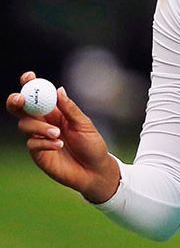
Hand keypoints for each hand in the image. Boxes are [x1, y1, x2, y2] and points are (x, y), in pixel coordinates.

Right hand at [6, 70, 120, 202]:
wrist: (95, 171)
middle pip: (20, 108)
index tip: (29, 76)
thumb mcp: (84, 124)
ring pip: (24, 125)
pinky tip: (59, 146)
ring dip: (39, 127)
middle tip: (20, 99)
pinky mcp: (38, 153)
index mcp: (55, 112)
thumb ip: (70, 109)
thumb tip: (59, 90)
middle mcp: (43, 123)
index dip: (30, 84)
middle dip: (16, 101)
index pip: (38, 95)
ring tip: (58, 134)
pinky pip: (32, 143)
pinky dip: (44, 142)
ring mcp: (38, 138)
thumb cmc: (92, 145)